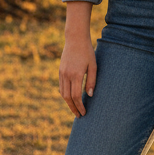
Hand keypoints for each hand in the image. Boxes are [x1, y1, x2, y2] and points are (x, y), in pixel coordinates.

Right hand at [59, 2, 95, 116]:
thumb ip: (92, 81)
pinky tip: (70, 99)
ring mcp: (61, 73)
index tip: (84, 113)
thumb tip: (89, 95)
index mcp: (76, 75)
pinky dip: (65, 94)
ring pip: (62, 93)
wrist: (75, 39)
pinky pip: (61, 86)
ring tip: (75, 109)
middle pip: (67, 97)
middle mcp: (67, 75)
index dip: (79, 106)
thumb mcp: (93, 66)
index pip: (75, 96)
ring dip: (68, 103)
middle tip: (79, 115)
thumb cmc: (87, 52)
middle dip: (73, 108)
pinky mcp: (60, 71)